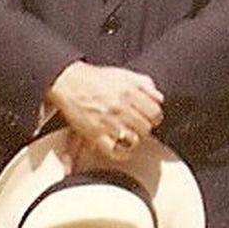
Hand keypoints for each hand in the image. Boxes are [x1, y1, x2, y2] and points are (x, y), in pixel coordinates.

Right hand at [46, 61, 163, 161]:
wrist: (70, 82)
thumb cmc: (96, 79)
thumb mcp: (125, 74)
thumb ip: (145, 84)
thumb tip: (158, 97)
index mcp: (131, 92)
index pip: (155, 112)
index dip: (154, 116)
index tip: (148, 117)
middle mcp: (121, 108)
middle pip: (146, 128)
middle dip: (143, 127)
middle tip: (136, 126)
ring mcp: (109, 122)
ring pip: (134, 140)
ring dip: (133, 139)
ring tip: (128, 135)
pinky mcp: (95, 134)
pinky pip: (115, 151)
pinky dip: (120, 153)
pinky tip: (120, 147)